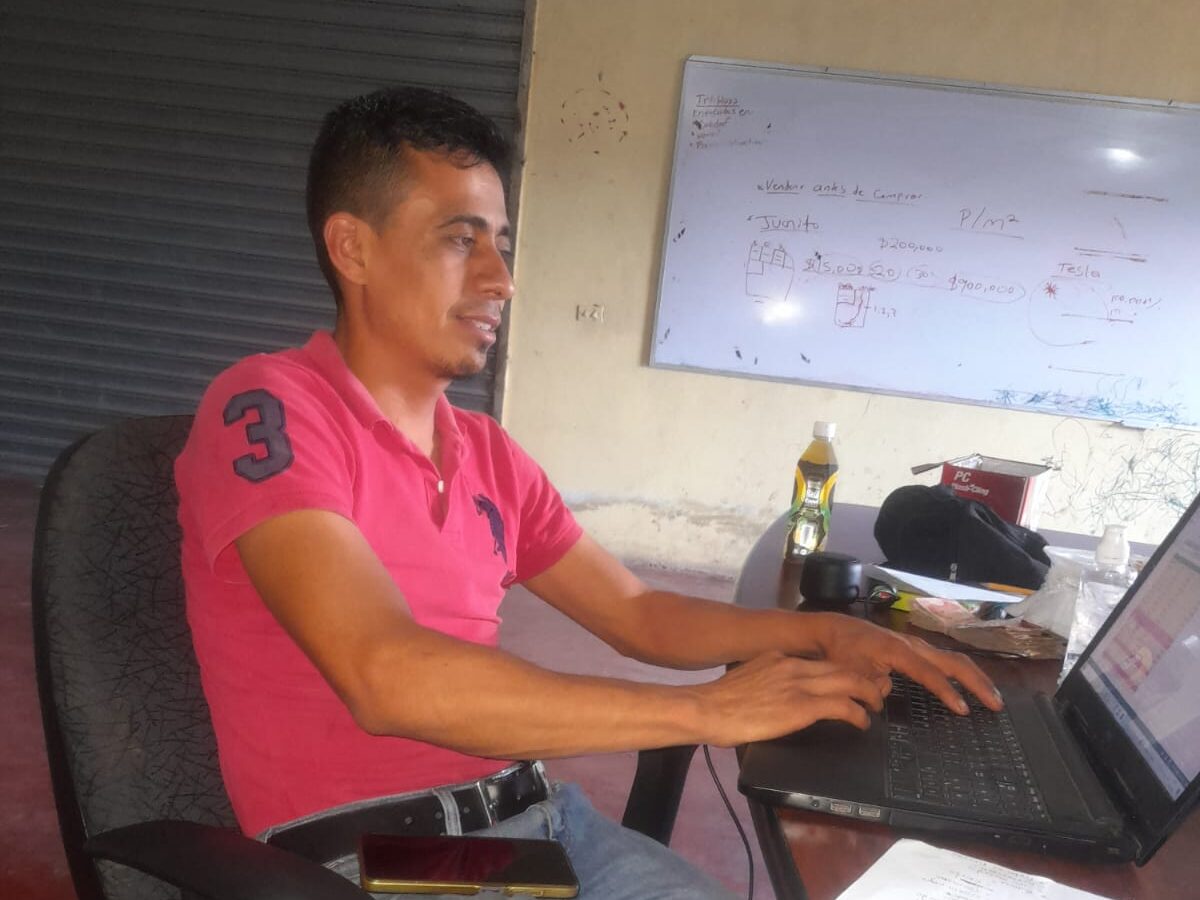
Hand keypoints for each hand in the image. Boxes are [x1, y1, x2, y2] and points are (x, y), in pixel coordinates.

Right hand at [693, 652, 890, 746]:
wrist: (707, 709)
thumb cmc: (718, 703)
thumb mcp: (746, 681)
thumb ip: (765, 682)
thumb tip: (773, 697)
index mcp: (778, 658)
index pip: (818, 661)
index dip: (839, 672)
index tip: (848, 682)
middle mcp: (793, 665)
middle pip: (840, 667)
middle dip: (862, 679)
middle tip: (874, 692)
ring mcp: (799, 684)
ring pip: (849, 681)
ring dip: (867, 694)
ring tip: (875, 706)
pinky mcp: (803, 706)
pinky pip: (843, 706)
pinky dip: (858, 714)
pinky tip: (863, 722)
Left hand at [808, 613, 1003, 713]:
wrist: (833, 630)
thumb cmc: (840, 651)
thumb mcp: (850, 671)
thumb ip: (870, 685)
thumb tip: (885, 695)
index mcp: (898, 651)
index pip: (929, 674)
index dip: (947, 692)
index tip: (964, 710)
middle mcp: (913, 645)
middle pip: (953, 662)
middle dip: (977, 683)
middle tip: (997, 704)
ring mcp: (915, 645)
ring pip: (952, 659)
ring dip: (974, 677)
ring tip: (992, 697)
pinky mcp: (914, 649)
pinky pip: (943, 660)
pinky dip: (960, 672)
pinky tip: (970, 684)